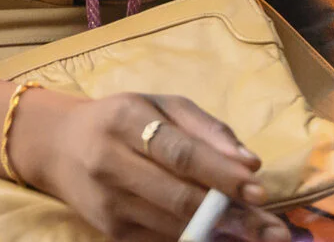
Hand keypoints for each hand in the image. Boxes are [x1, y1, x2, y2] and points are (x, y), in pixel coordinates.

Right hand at [11, 88, 289, 241]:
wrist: (60, 146)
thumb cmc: (122, 119)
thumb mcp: (161, 105)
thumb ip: (207, 129)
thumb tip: (250, 162)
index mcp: (125, 120)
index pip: (179, 153)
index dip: (221, 174)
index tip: (259, 187)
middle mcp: (111, 163)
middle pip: (179, 198)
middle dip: (233, 216)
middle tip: (274, 229)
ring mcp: (108, 204)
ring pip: (174, 228)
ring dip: (223, 236)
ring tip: (263, 238)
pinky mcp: (110, 232)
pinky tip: (227, 240)